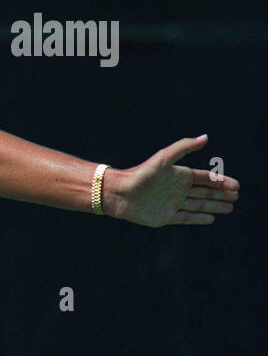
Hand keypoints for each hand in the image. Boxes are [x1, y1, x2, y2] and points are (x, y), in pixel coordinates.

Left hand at [108, 135, 239, 226]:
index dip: (220, 182)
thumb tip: (205, 137)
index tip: (236, 186)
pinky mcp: (164, 217)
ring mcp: (171, 204)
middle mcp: (177, 189)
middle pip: (204, 192)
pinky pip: (186, 218)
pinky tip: (211, 218)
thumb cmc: (141, 174)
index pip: (205, 179)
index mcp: (179, 175)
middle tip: (236, 197)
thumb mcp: (164, 158)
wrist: (118, 193)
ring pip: (198, 205)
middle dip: (221, 194)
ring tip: (229, 207)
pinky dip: (198, 218)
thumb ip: (184, 147)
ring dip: (214, 206)